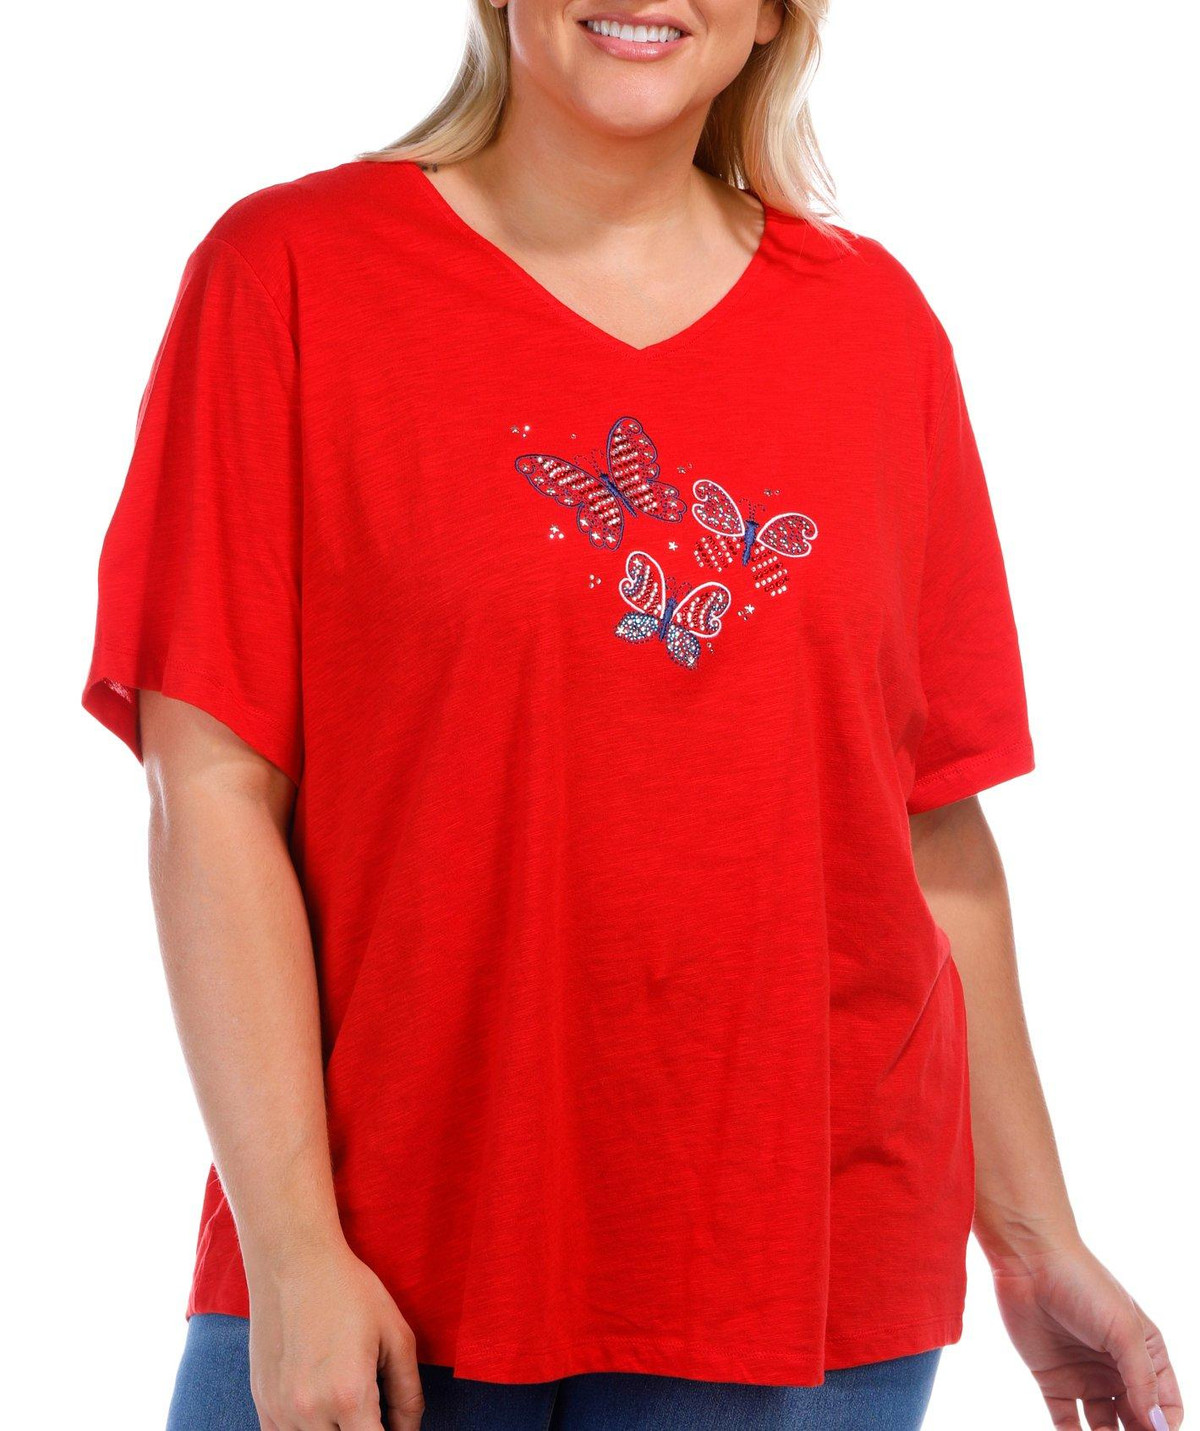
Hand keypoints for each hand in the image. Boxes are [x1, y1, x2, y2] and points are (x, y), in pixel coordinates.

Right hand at [246, 1235, 424, 1429]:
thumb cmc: (349, 1291)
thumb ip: (408, 1393)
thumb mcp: (396, 1334)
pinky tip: (321, 1411)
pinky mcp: (263, 1405)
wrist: (293, 1261)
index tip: (391, 1424)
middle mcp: (310, 1412)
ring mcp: (280, 1411)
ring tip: (347, 1406)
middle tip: (373, 1411)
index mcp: (349, 1395)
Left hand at [991, 1238, 1181, 1430]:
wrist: (1028, 1260)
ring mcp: (1086, 1376)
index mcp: (1145, 1353)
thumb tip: (1157, 1425)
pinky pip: (1066, 1423)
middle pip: (1137, 1421)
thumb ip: (1142, 1378)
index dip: (1164, 1426)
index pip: (1166, 1405)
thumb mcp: (1122, 1328)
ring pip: (1105, 1428)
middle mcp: (1117, 1369)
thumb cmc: (1082, 1283)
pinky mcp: (1053, 1381)